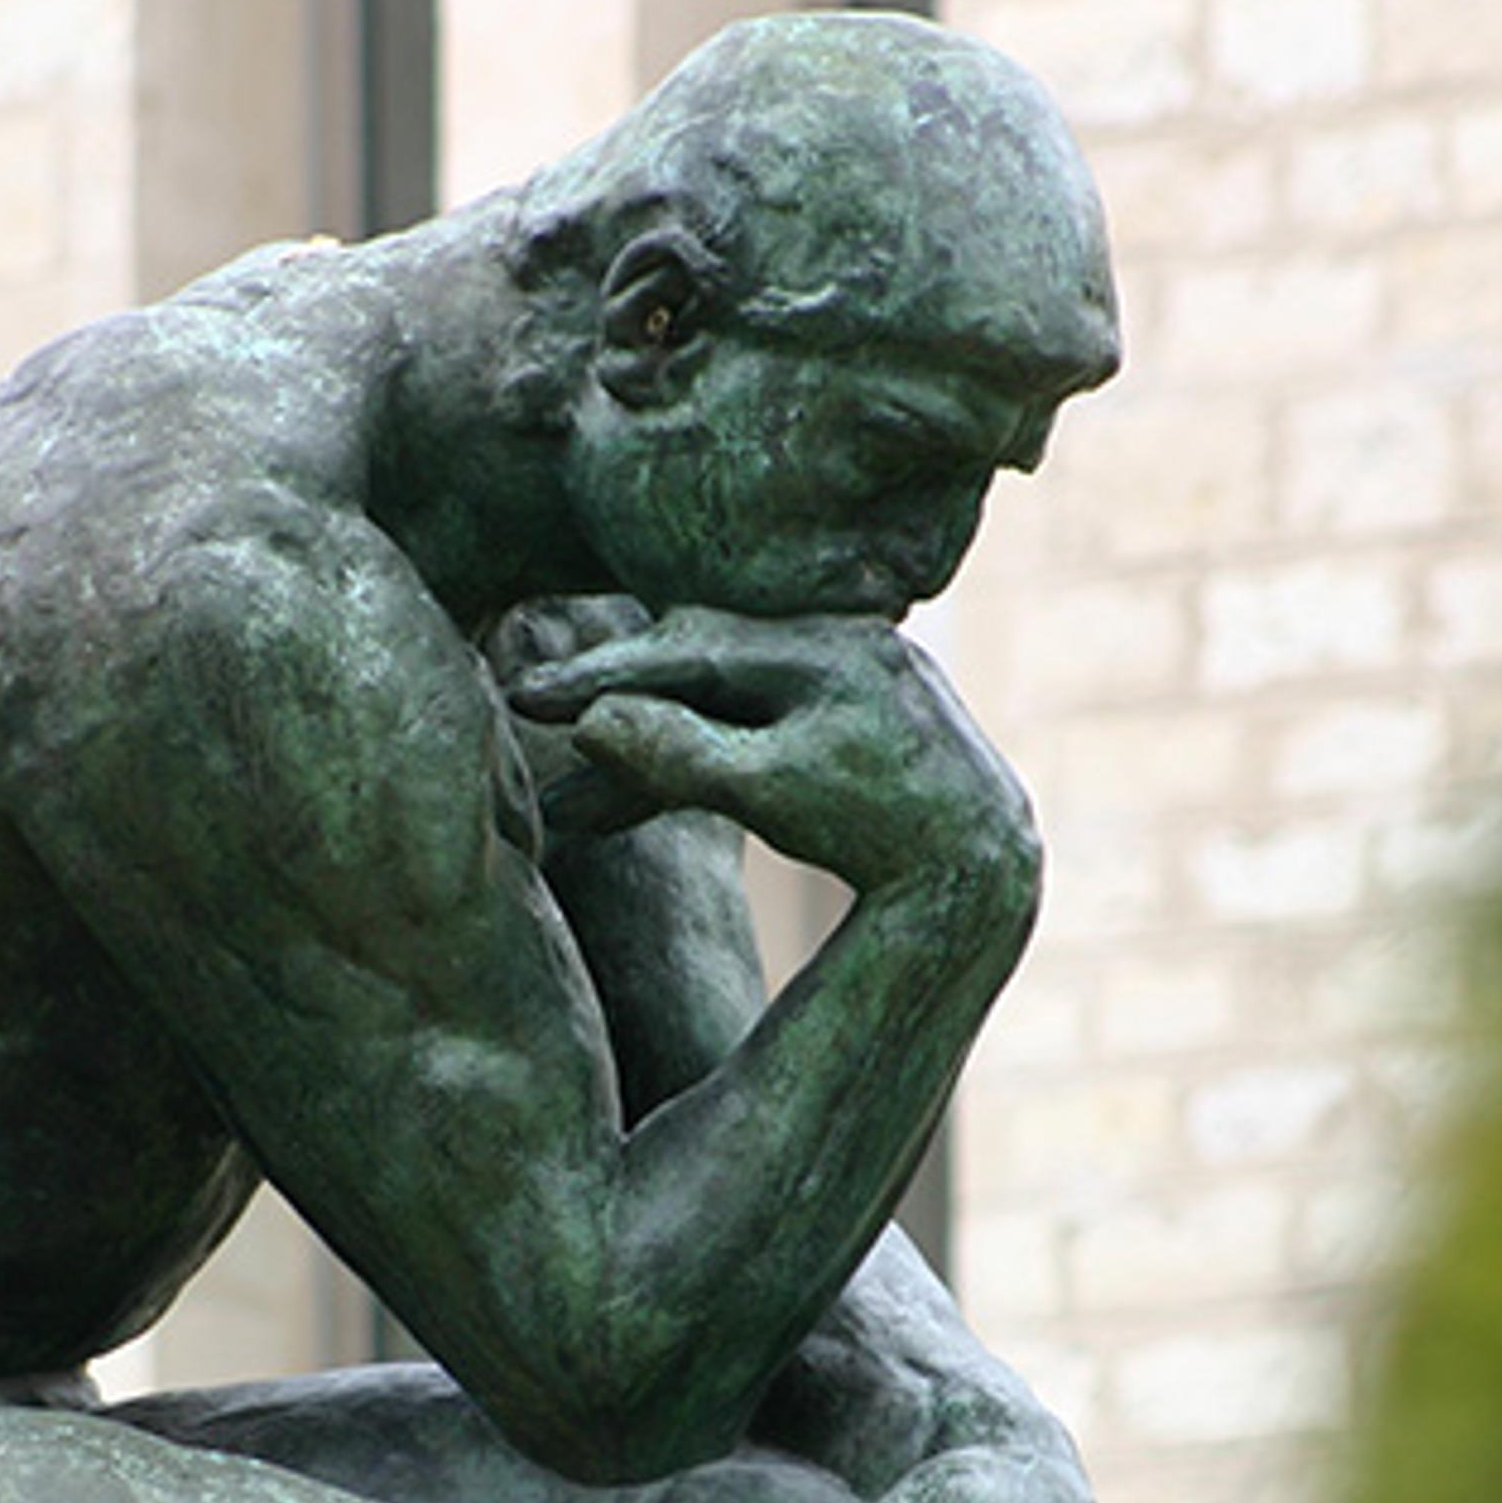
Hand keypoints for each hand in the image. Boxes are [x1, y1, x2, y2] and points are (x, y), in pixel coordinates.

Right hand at [501, 607, 1036, 899]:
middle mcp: (833, 636)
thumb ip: (684, 756)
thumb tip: (594, 722)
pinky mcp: (850, 702)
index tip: (521, 698)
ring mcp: (845, 665)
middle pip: (693, 660)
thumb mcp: (771, 797)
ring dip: (649, 740)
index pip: (681, 650)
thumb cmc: (876, 834)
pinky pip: (753, 713)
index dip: (596, 675)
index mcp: (816, 647)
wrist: (980, 866)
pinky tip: (641, 794)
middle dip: (611, 698)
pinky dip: (699, 750)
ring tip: (577, 807)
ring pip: (719, 694)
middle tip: (527, 715)